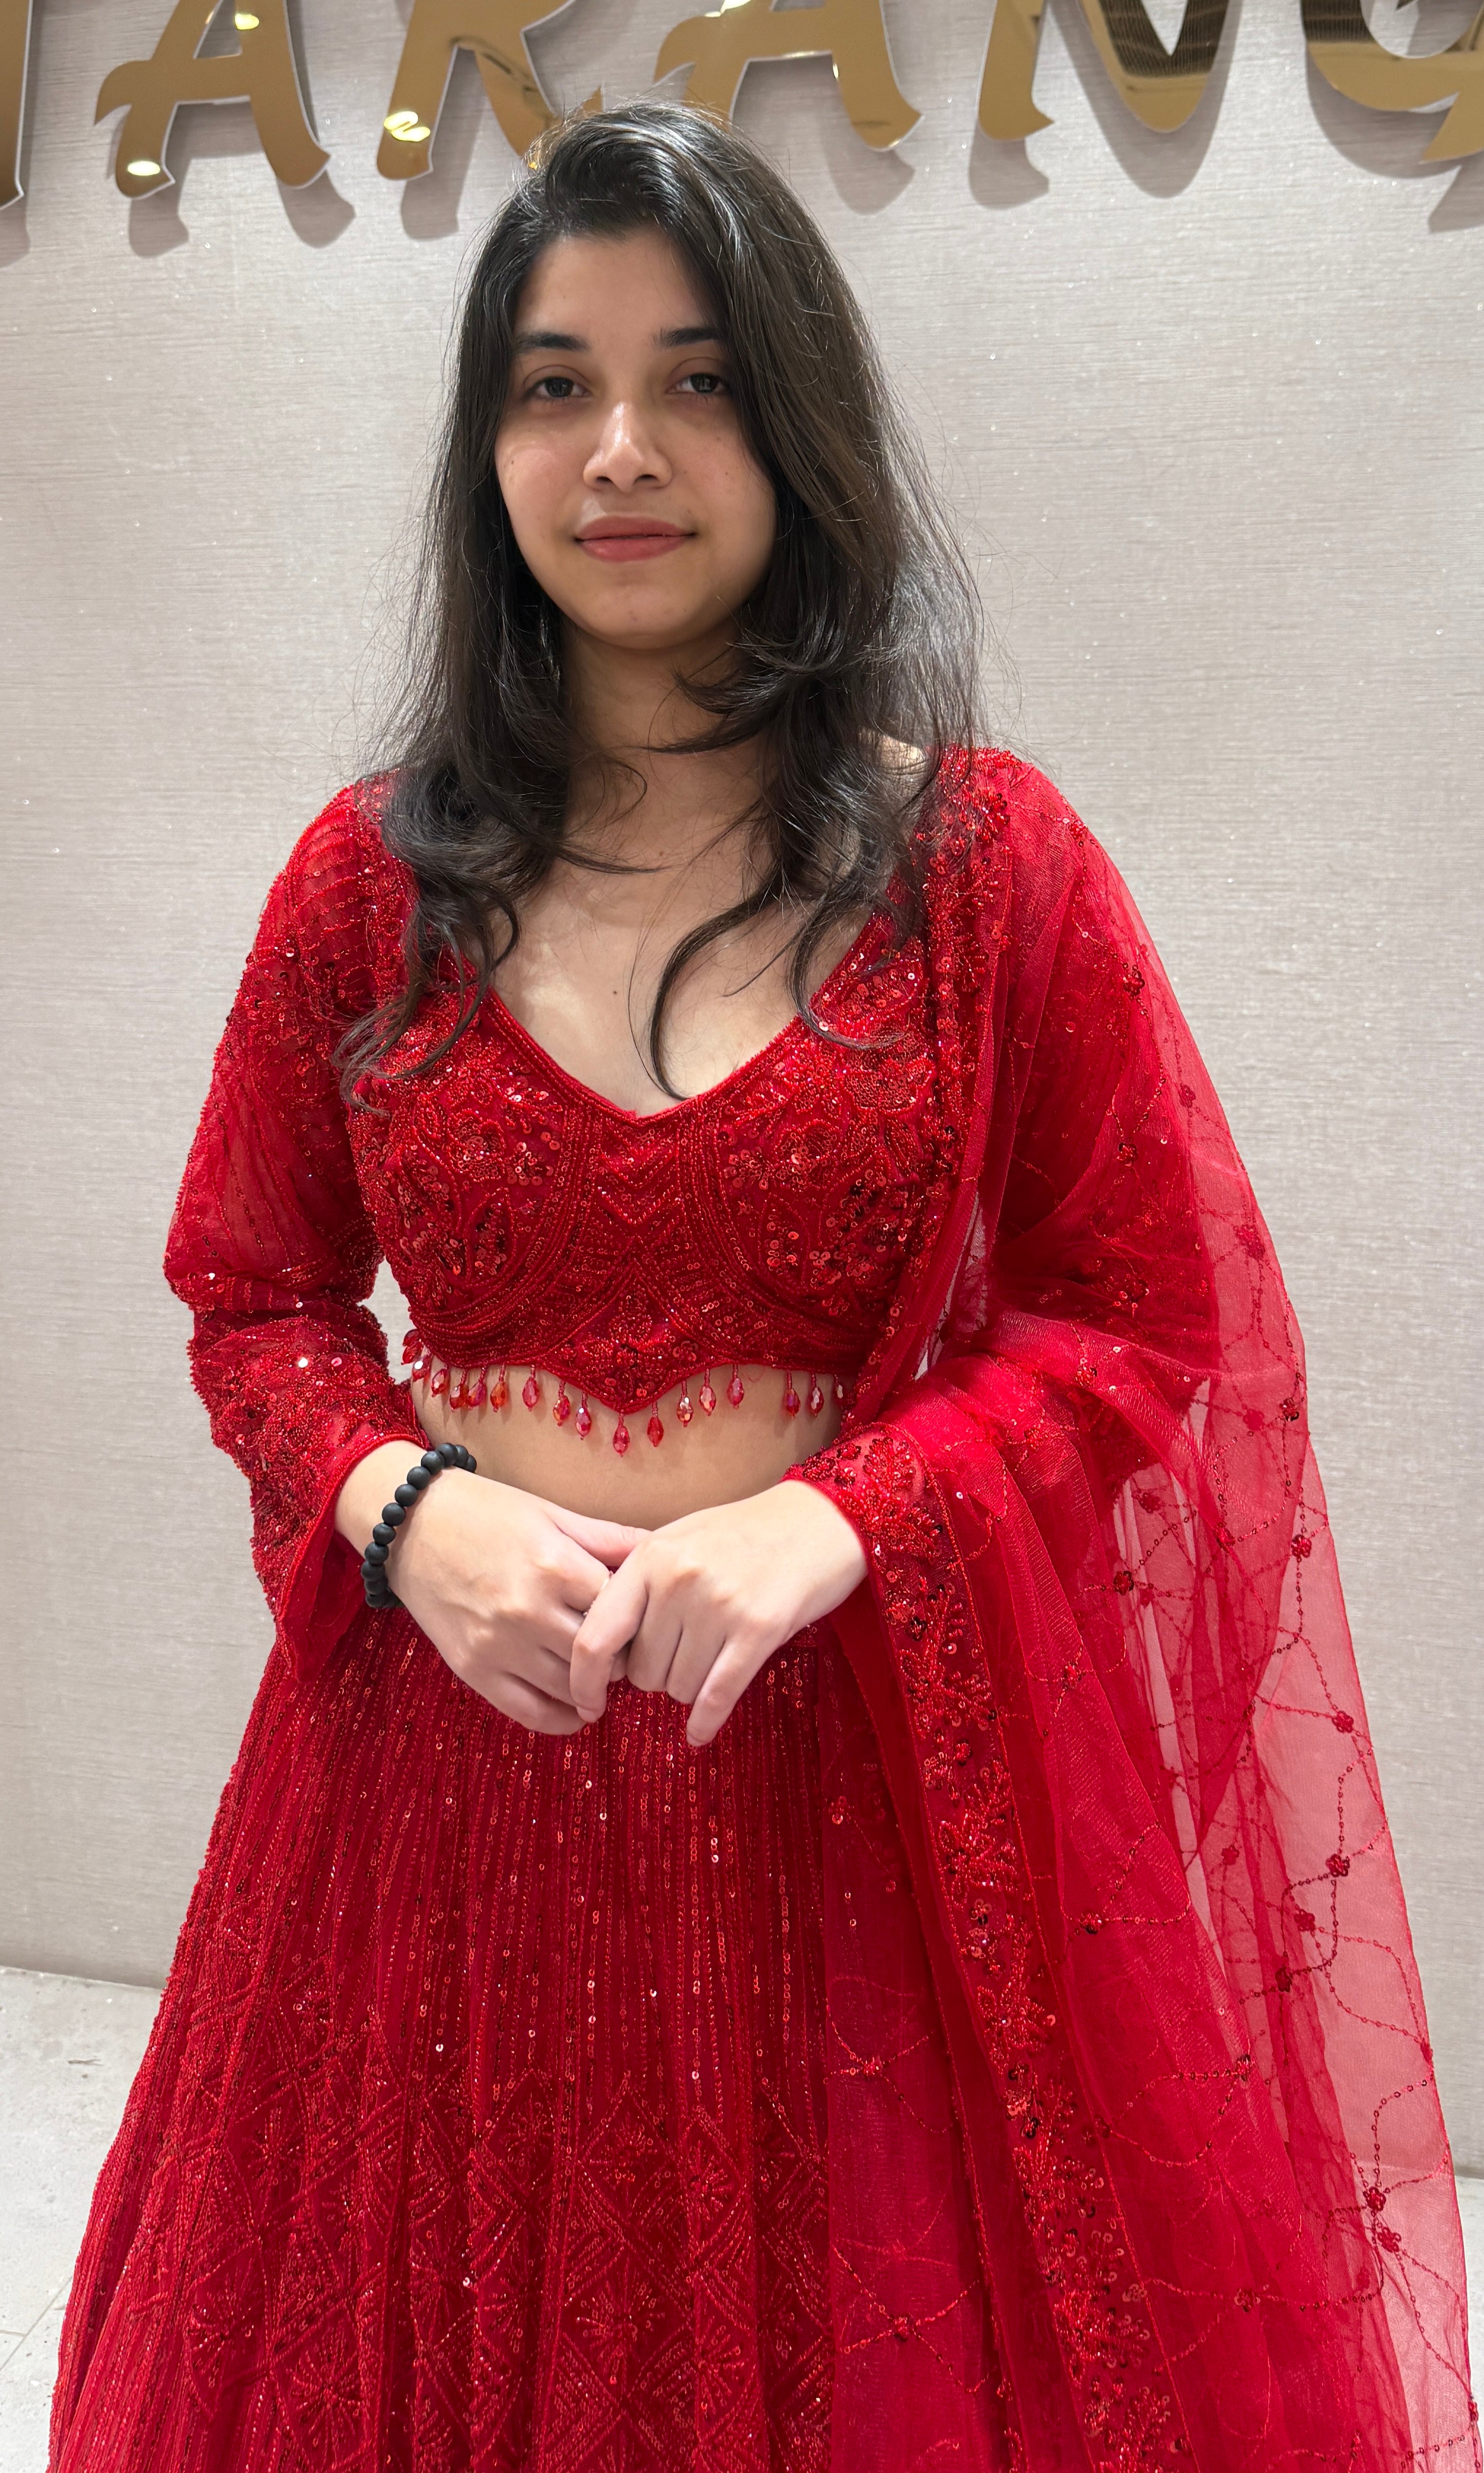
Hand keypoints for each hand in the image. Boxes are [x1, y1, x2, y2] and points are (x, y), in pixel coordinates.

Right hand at [335, 1444, 643, 1734]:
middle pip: (601, 1655)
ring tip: (602, 1674)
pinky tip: (577, 1709)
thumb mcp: (552, 1514)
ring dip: (595, 1688)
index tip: (643, 1619)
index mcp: (554, 1565)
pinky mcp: (473, 1670)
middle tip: (628, 1651)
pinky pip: (530, 1712)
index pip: (621, 1610)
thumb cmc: (488, 1512)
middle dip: (621, 1656)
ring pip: (571, 1688)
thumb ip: (609, 1539)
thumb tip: (663, 1550)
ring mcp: (498, 1645)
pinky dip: (562, 1719)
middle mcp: (528, 1610)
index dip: (638, 1617)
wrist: (412, 1525)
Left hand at [568, 1479, 867, 1747]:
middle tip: (685, 1653)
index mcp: (649, 1558)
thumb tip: (601, 1649)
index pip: (595, 1637)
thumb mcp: (679, 1542)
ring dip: (690, 1687)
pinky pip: (717, 1696)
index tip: (587, 1703)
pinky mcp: (759, 1629)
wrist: (818, 1520)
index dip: (584, 1680)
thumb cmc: (743, 1534)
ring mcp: (719, 1605)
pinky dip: (706, 1722)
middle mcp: (678, 1581)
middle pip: (642, 1672)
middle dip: (657, 1675)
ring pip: (679, 1687)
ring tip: (715, 1653)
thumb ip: (638, 1585)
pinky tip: (699, 1733)